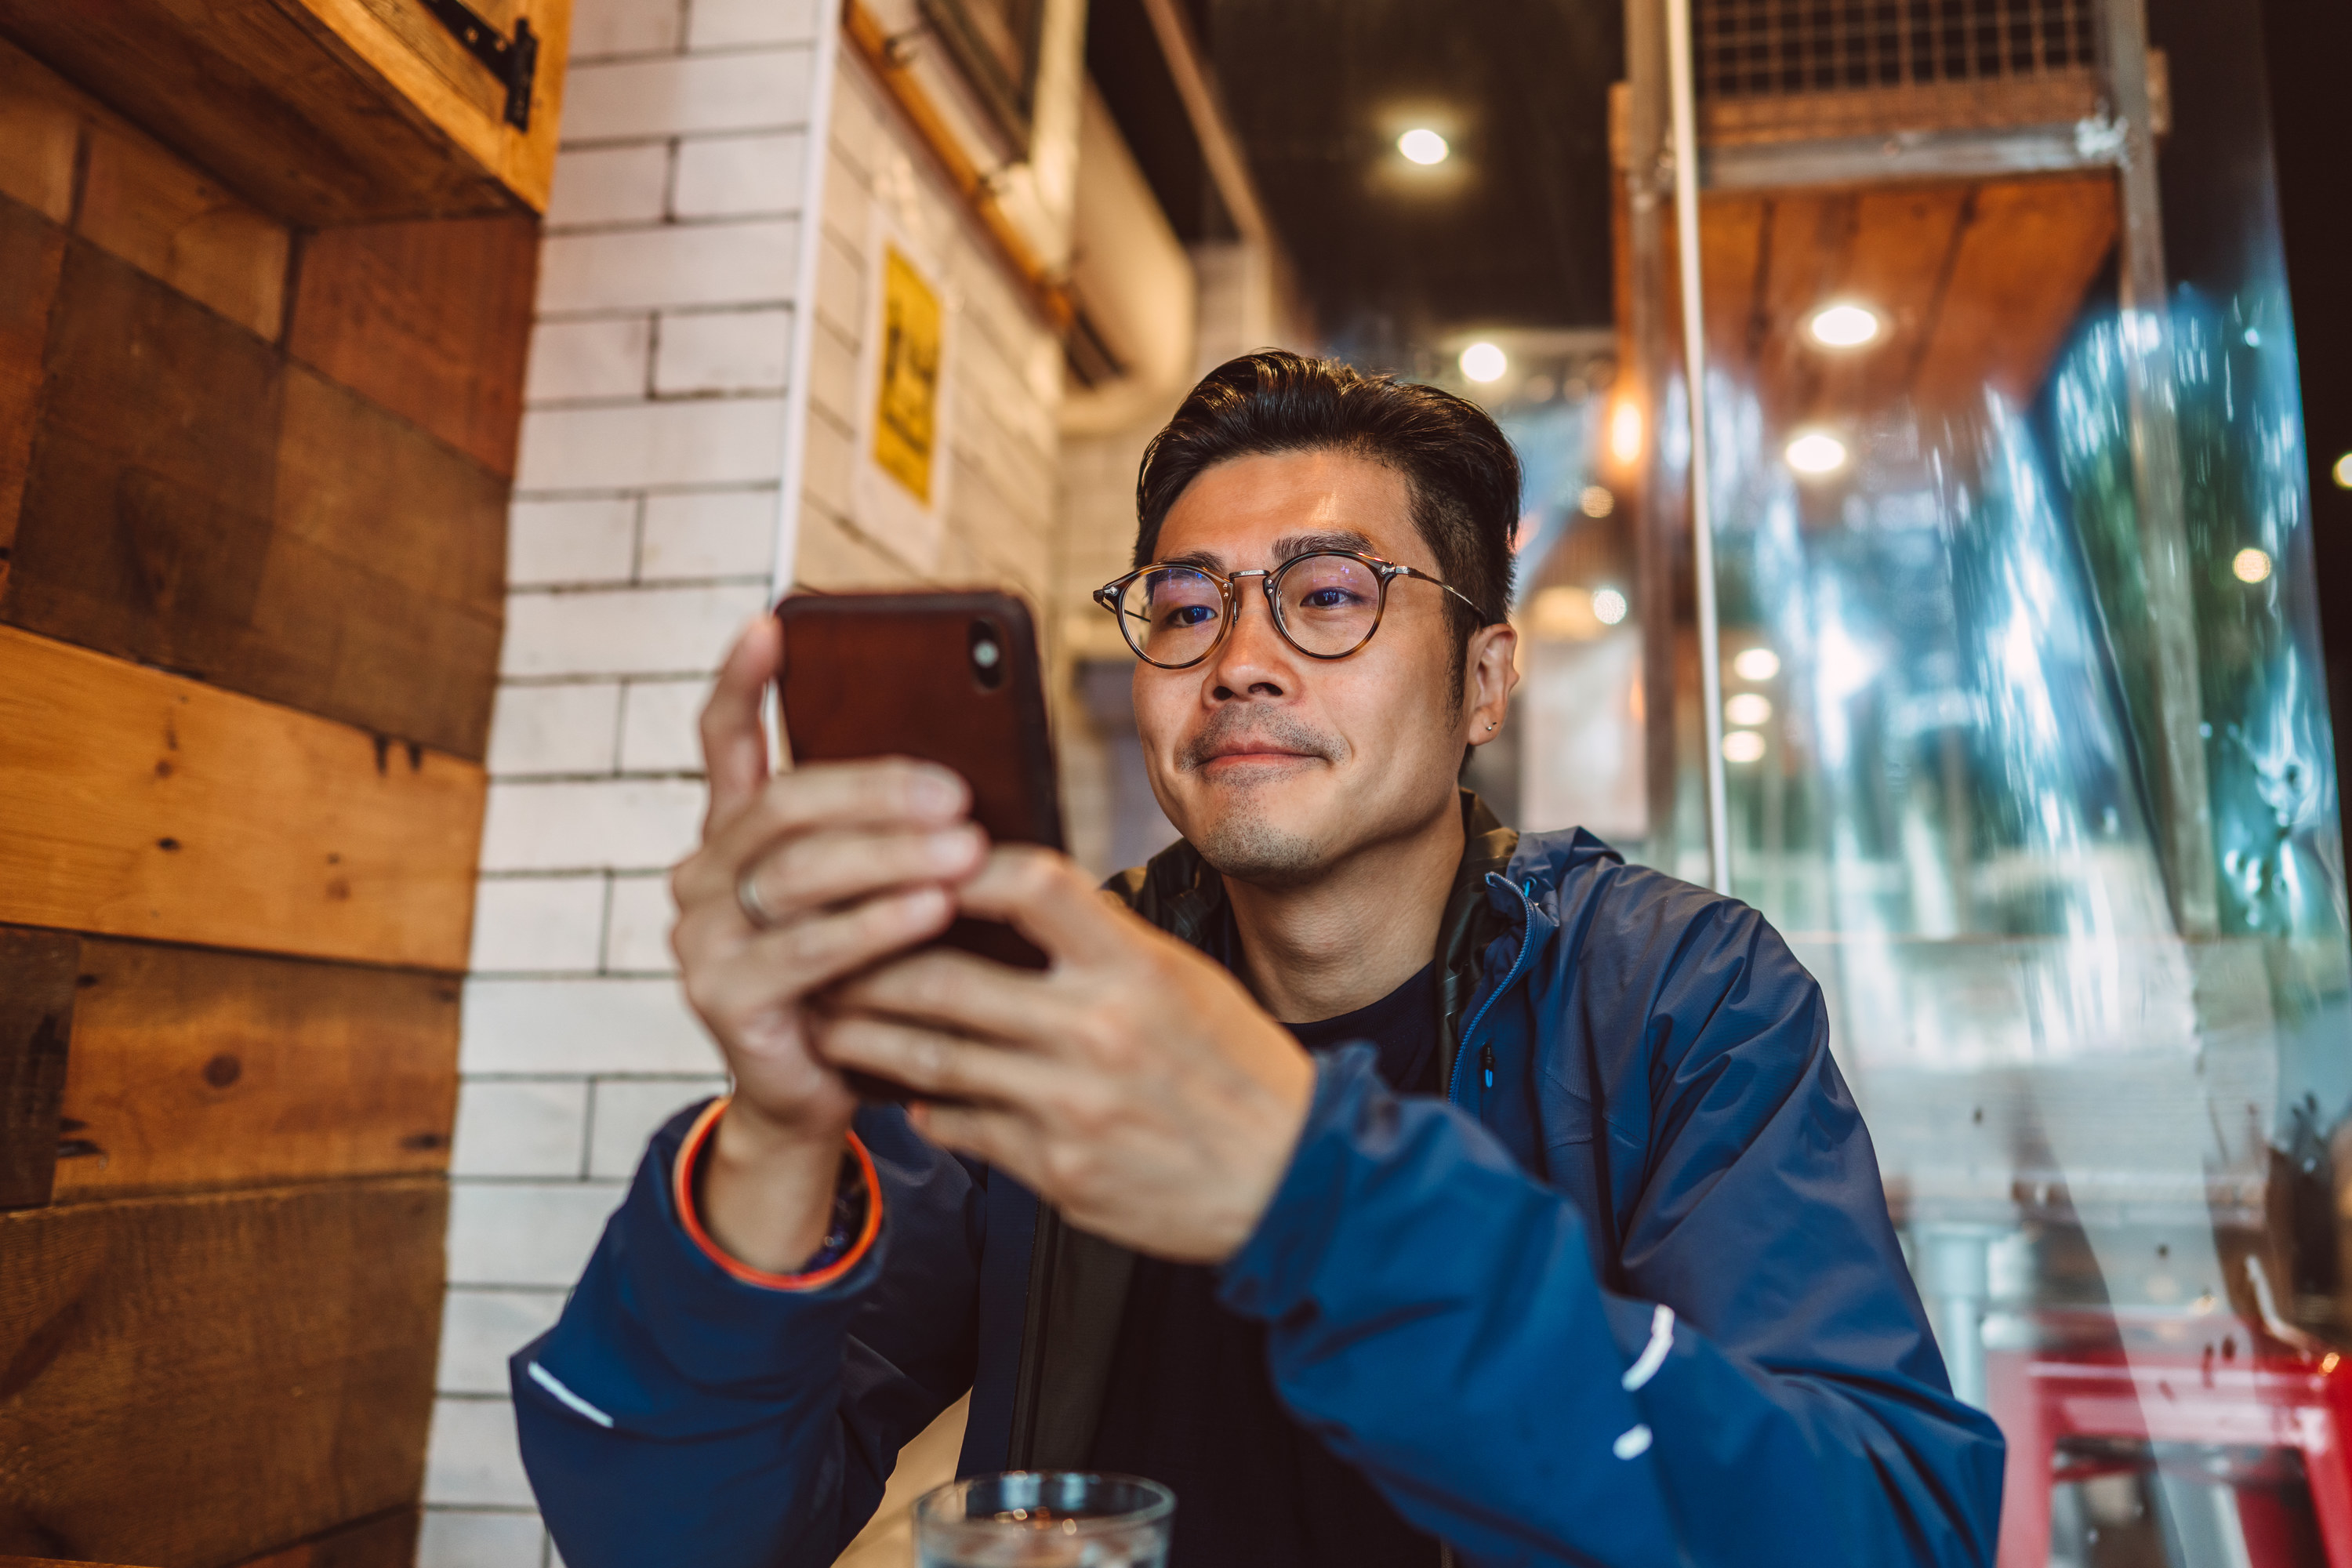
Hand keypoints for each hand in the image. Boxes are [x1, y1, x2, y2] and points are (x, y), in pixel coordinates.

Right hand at [668, 617, 985, 1268]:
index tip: (772, 622)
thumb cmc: (865, 977)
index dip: (744, 682)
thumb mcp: (875, 894)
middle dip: (874, 791)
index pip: (724, 742)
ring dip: (889, 856)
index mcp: (733, 837)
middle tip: (955, 790)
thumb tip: (964, 771)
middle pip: (784, 806)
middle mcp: (702, 877)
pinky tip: (933, 911)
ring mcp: (703, 939)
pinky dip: (876, 925)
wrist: (822, 1093)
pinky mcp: (725, 1000)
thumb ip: (889, 836)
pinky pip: (806, 950)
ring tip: (963, 847)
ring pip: (799, 873)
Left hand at [815, 847, 1317, 1262]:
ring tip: (826, 1019)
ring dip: (864, 1037)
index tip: (910, 860)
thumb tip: (1011, 895)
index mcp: (1135, 967)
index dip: (955, 867)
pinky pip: (962, 1128)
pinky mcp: (1057, 1173)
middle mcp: (1097, 1031)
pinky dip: (923, 1107)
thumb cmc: (1238, 1070)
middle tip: (816, 950)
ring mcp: (1070, 1107)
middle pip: (942, 980)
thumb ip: (1100, 943)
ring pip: (931, 1061)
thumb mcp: (1182, 982)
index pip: (1027, 884)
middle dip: (864, 965)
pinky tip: (901, 1094)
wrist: (1291, 1181)